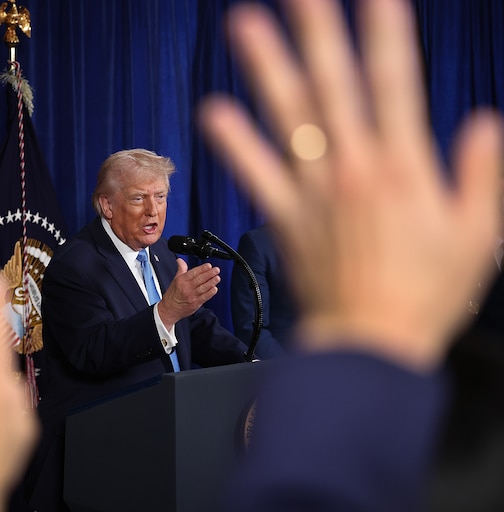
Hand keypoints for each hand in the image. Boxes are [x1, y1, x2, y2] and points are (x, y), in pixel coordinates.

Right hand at [157, 258, 219, 328]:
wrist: (169, 309)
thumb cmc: (172, 295)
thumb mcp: (175, 280)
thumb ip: (181, 269)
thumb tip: (180, 260)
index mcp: (182, 281)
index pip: (193, 273)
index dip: (202, 269)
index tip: (208, 265)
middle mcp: (187, 288)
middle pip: (199, 279)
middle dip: (209, 274)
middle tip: (216, 270)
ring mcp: (191, 296)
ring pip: (203, 288)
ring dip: (211, 282)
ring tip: (217, 278)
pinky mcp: (195, 304)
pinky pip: (203, 298)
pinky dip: (209, 293)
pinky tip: (214, 289)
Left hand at [199, 0, 501, 371]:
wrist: (370, 345)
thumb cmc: (426, 296)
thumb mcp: (476, 237)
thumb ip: (480, 176)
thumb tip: (483, 125)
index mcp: (405, 168)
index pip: (397, 83)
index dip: (386, 34)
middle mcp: (355, 169)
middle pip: (335, 85)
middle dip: (319, 30)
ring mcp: (315, 192)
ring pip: (289, 118)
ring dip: (267, 67)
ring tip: (245, 24)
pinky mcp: (285, 218)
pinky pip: (256, 174)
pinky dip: (235, 143)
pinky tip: (213, 111)